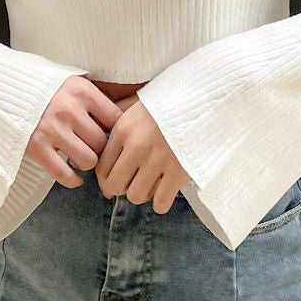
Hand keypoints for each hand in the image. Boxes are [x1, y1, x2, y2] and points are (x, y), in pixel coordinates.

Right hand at [25, 75, 123, 188]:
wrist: (2, 86)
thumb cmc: (44, 86)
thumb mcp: (71, 81)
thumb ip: (93, 97)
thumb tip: (123, 116)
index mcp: (82, 91)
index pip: (115, 119)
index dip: (117, 131)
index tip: (114, 136)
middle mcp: (69, 110)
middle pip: (103, 143)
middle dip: (102, 149)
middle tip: (96, 150)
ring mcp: (52, 130)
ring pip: (88, 160)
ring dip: (87, 163)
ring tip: (82, 158)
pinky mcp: (36, 147)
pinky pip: (63, 173)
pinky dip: (72, 180)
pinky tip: (75, 178)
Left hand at [95, 95, 186, 213]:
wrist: (201, 98)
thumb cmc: (166, 101)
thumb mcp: (135, 102)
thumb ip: (115, 115)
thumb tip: (99, 129)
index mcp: (123, 131)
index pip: (101, 167)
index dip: (104, 178)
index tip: (111, 178)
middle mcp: (137, 147)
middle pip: (114, 186)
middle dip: (119, 188)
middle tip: (128, 183)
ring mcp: (158, 160)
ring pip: (136, 196)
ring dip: (140, 193)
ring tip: (148, 184)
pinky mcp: (179, 170)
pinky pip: (161, 201)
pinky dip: (161, 202)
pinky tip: (163, 192)